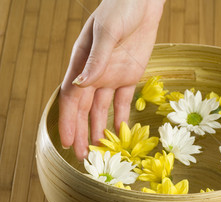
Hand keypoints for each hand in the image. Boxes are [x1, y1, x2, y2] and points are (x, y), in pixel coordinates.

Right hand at [59, 0, 164, 159]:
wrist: (142, 3)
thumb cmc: (120, 10)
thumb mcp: (108, 32)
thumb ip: (97, 59)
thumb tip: (82, 85)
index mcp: (81, 62)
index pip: (71, 98)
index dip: (68, 120)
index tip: (68, 141)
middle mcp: (93, 73)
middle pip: (83, 109)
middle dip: (81, 133)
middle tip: (82, 157)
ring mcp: (111, 76)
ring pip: (101, 109)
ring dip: (98, 130)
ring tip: (98, 151)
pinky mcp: (129, 76)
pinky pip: (122, 102)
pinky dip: (121, 118)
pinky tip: (119, 135)